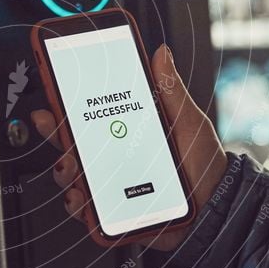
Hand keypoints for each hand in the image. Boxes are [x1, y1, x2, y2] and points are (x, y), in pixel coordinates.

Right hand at [31, 44, 226, 250]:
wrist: (217, 204)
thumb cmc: (201, 161)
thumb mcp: (187, 120)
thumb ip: (170, 90)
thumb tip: (162, 54)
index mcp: (123, 131)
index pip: (87, 114)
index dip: (65, 101)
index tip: (55, 87)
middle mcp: (110, 157)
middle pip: (69, 143)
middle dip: (53, 132)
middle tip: (51, 122)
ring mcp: (108, 185)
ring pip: (71, 178)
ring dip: (64, 171)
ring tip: (72, 167)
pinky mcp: (113, 213)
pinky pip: (86, 212)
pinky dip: (79, 207)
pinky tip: (83, 200)